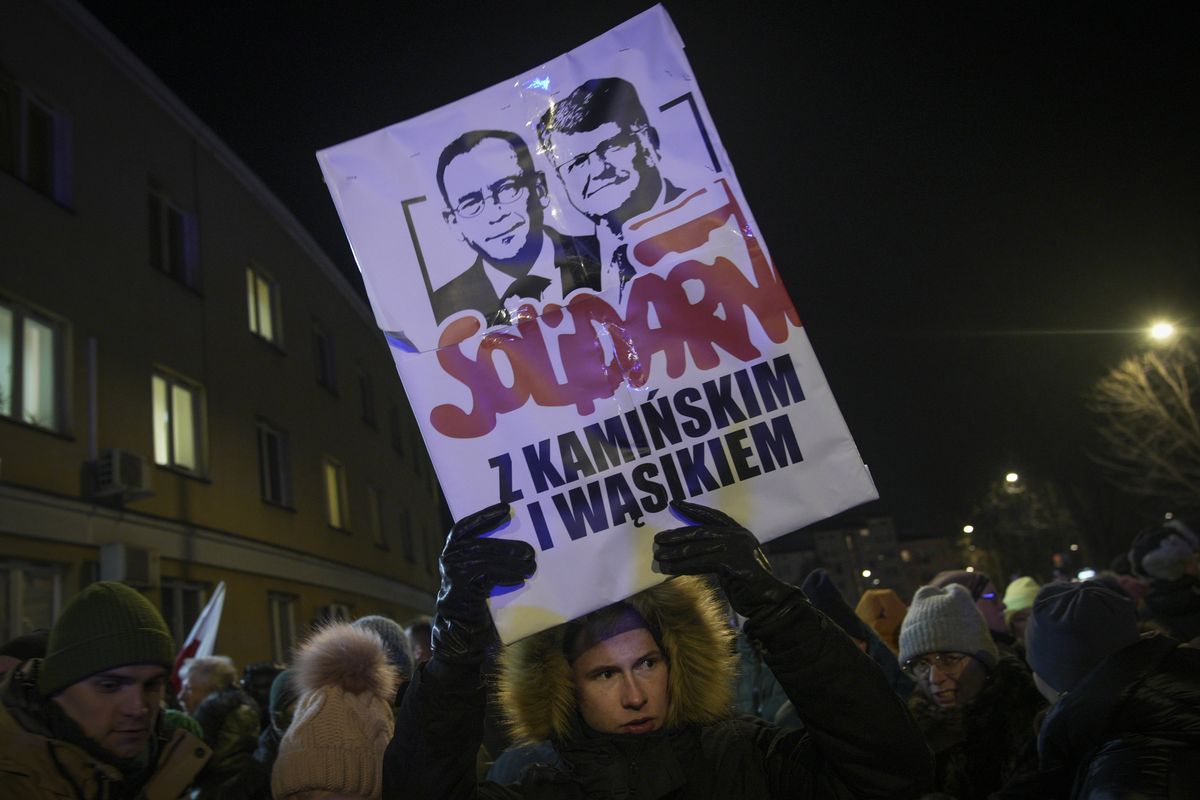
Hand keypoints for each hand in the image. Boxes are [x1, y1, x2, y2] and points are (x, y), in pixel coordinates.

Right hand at [432, 503, 535, 663]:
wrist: (462, 633)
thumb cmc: (476, 602)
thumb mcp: (481, 575)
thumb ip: (489, 558)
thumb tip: (521, 544)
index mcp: (453, 552)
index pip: (464, 527)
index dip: (484, 516)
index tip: (506, 508)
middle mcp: (448, 560)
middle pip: (479, 543)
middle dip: (506, 545)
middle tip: (530, 550)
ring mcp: (451, 575)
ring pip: (485, 559)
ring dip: (511, 561)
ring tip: (531, 565)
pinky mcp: (459, 590)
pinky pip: (486, 575)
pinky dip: (505, 575)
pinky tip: (520, 578)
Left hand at [653, 500, 789, 617]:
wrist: (769, 602)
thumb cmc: (748, 586)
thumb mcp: (732, 563)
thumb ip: (717, 552)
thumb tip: (688, 549)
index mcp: (740, 532)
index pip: (713, 516)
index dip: (693, 510)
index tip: (674, 504)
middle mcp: (739, 536)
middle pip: (701, 531)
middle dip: (677, 535)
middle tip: (658, 539)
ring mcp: (738, 548)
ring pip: (698, 547)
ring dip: (675, 553)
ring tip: (658, 556)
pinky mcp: (733, 563)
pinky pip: (701, 563)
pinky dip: (682, 566)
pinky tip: (668, 570)